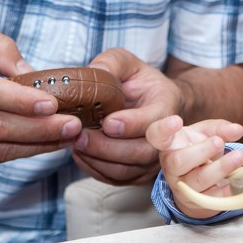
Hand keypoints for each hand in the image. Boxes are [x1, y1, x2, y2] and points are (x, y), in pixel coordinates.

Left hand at [67, 48, 184, 184]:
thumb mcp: (128, 63)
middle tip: (80, 135)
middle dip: (107, 147)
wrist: (157, 105)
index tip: (108, 122)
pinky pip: (116, 179)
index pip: (154, 122)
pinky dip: (94, 169)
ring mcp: (152, 160)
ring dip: (97, 159)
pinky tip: (79, 153)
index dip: (132, 124)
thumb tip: (93, 72)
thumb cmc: (141, 83)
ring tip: (75, 143)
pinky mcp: (137, 174)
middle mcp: (165, 139)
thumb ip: (112, 63)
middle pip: (139, 152)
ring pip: (126, 170)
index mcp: (166, 107)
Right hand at [145, 115, 242, 218]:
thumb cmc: (197, 150)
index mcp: (169, 145)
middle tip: (219, 142)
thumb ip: (220, 129)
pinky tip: (237, 181)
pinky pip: (211, 198)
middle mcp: (171, 166)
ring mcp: (182, 186)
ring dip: (220, 169)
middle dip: (202, 151)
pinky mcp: (196, 201)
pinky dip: (226, 190)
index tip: (177, 121)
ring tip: (238, 157)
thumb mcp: (205, 134)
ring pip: (198, 180)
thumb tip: (237, 130)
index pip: (157, 135)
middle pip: (179, 161)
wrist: (197, 182)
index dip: (164, 128)